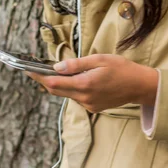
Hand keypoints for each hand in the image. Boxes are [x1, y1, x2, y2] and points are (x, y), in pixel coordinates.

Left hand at [24, 54, 158, 112]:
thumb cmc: (121, 68)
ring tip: (51, 72)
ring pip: (66, 94)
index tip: (27, 70)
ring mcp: (89, 105)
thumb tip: (57, 67)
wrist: (139, 86)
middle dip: (44, 81)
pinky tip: (72, 80)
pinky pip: (76, 97)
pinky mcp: (93, 108)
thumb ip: (77, 64)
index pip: (54, 82)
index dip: (39, 76)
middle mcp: (84, 98)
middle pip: (57, 90)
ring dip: (58, 84)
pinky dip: (70, 89)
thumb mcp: (99, 59)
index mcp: (85, 84)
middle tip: (34, 70)